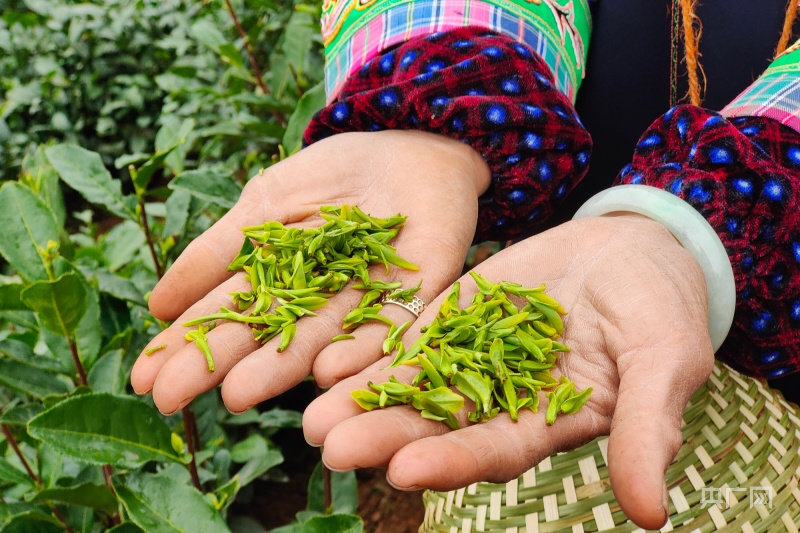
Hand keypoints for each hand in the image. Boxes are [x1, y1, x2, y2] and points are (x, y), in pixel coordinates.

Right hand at [131, 130, 489, 414]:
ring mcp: (367, 301)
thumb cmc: (332, 175)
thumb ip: (219, 250)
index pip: (228, 319)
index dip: (187, 348)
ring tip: (238, 393)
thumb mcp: (267, 203)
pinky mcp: (418, 291)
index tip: (144, 382)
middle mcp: (319, 304)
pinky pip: (392, 323)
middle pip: (265, 339)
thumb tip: (158, 306)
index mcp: (282, 286)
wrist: (407, 140)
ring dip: (281, 367)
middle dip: (220, 367)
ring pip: (321, 338)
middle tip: (172, 400)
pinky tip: (329, 370)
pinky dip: (363, 346)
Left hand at [302, 214, 714, 529]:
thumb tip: (649, 515)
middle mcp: (498, 400)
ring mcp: (469, 356)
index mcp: (546, 423)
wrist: (633, 248)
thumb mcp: (665, 362)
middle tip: (331, 447)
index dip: (452, 462)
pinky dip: (372, 350)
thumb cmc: (661, 308)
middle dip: (385, 437)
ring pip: (411, 385)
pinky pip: (409, 335)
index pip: (493, 451)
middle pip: (435, 426)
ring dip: (363, 402)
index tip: (404, 472)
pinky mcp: (452, 316)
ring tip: (313, 415)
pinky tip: (328, 361)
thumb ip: (647, 429)